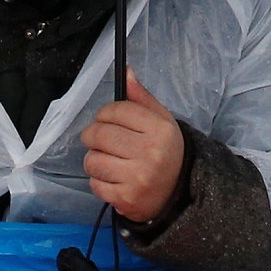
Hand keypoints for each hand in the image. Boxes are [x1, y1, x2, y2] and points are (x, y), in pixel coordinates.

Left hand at [83, 74, 185, 222]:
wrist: (177, 192)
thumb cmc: (165, 151)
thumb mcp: (161, 121)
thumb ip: (141, 97)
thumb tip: (126, 72)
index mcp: (159, 129)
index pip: (117, 110)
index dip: (105, 113)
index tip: (106, 119)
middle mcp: (149, 153)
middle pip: (100, 134)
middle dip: (92, 135)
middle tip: (98, 139)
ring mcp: (137, 178)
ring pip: (93, 160)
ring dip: (94, 159)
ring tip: (106, 160)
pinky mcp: (126, 198)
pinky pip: (95, 183)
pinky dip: (98, 180)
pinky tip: (112, 178)